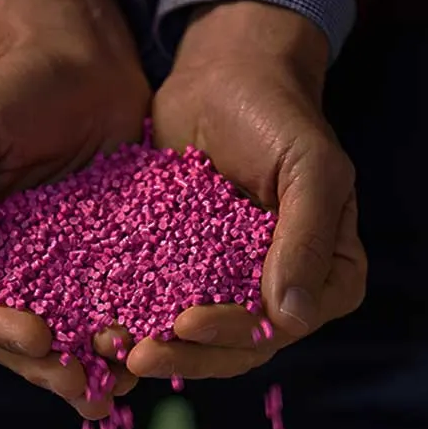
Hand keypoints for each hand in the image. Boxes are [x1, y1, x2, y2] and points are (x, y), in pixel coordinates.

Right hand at [0, 0, 146, 418]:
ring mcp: (49, 263)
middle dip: (46, 367)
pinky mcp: (98, 256)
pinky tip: (148, 351)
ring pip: (60, 330)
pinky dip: (123, 330)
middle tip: (85, 387)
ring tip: (119, 385)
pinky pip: (106, 303)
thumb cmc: (15, 85)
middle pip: (11, 332)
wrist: (85, 58)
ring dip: (85, 363)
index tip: (39, 340)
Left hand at [125, 1, 366, 379]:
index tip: (190, 324)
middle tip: (138, 354)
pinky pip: (163, 303)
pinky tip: (98, 324)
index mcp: (329, 272)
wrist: (225, 73)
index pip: (284, 325)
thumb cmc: (278, 112)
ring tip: (112, 347)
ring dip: (159, 347)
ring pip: (199, 336)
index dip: (237, 334)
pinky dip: (135, 317)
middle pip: (238, 345)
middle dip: (189, 355)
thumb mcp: (309, 166)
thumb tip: (292, 317)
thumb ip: (306, 237)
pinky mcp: (187, 267)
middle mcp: (284, 287)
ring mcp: (233, 282)